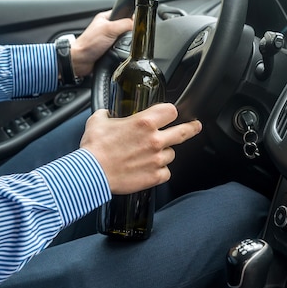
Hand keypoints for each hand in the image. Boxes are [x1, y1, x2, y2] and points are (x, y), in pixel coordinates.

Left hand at [70, 10, 132, 76]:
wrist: (80, 62)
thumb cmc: (88, 44)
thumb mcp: (109, 29)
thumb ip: (125, 24)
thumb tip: (138, 24)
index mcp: (106, 18)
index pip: (124, 14)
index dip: (131, 18)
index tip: (136, 24)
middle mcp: (107, 27)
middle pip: (126, 28)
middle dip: (129, 33)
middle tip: (128, 37)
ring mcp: (109, 39)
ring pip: (125, 40)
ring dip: (125, 44)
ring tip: (121, 46)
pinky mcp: (110, 49)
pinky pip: (122, 49)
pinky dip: (122, 51)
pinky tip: (120, 52)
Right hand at [80, 103, 201, 194]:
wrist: (91, 173)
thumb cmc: (94, 148)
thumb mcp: (98, 121)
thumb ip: (108, 114)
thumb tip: (107, 114)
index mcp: (145, 122)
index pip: (171, 111)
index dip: (170, 112)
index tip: (170, 114)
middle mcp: (155, 140)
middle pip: (184, 131)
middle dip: (192, 128)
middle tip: (195, 127)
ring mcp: (157, 160)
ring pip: (171, 154)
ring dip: (163, 154)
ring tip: (149, 156)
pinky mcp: (154, 177)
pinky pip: (166, 172)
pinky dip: (159, 171)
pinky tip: (149, 169)